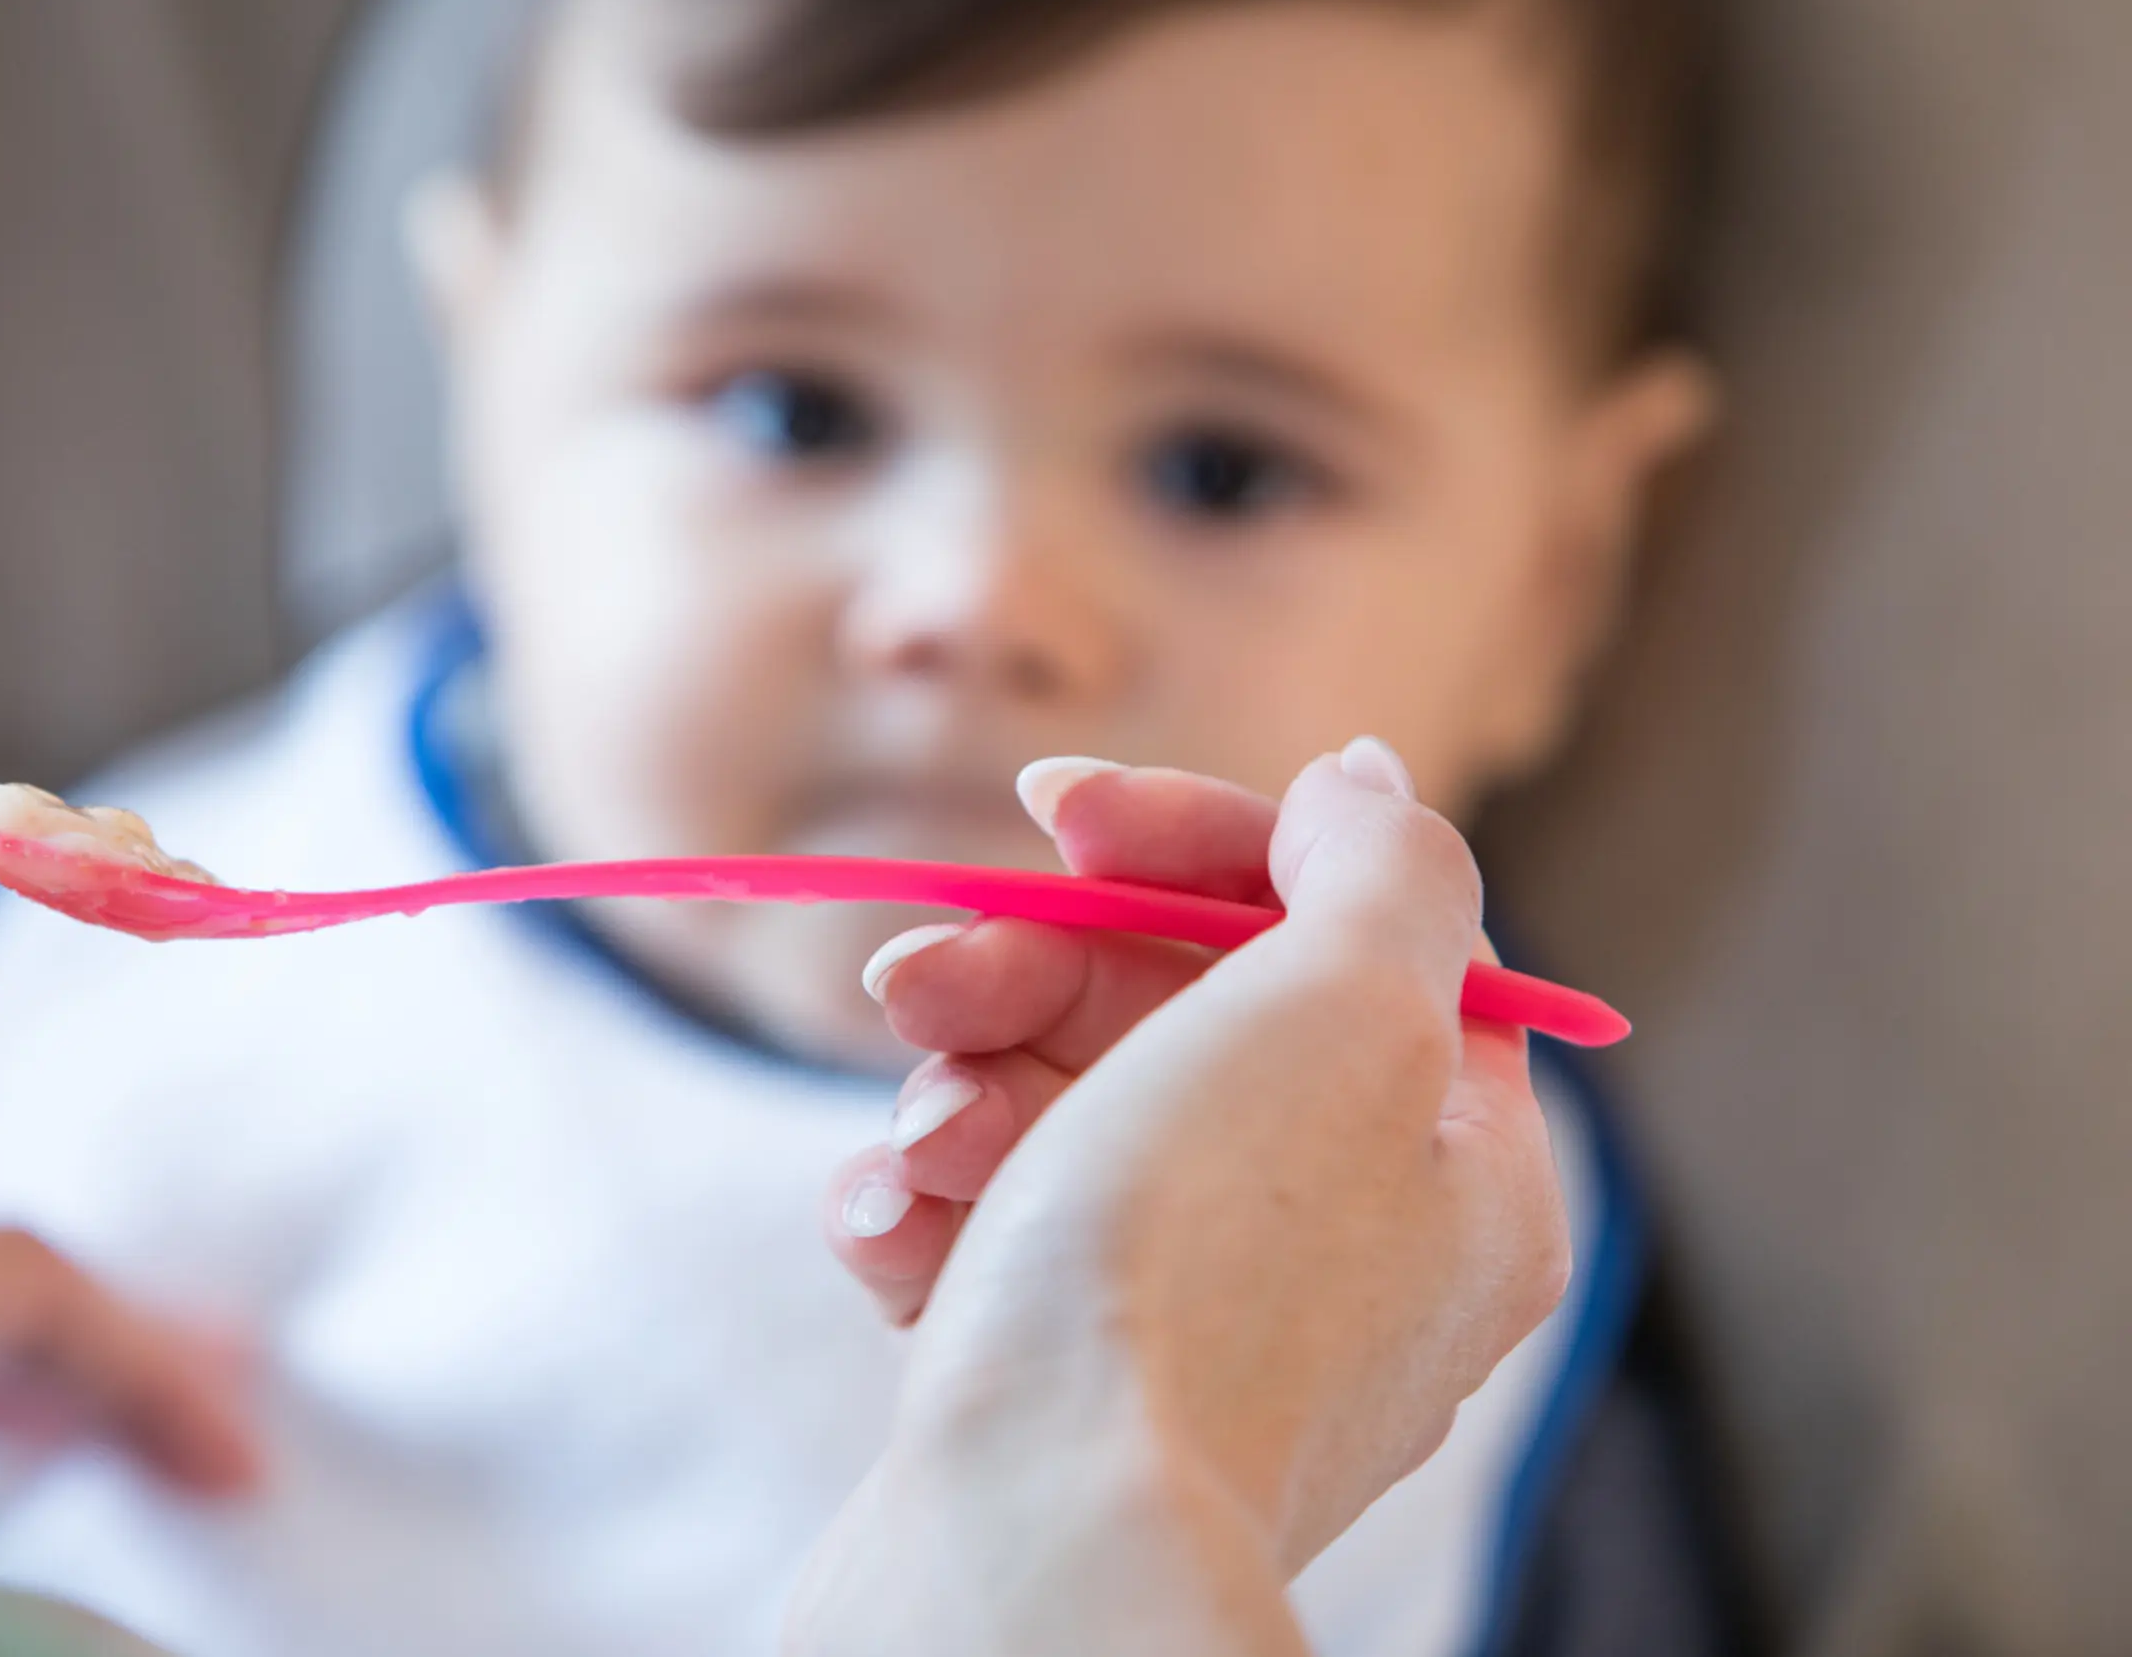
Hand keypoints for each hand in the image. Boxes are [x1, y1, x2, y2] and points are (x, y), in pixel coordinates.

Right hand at [790, 746, 1569, 1652]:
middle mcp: (1351, 1253)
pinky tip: (883, 1233)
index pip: (1344, 931)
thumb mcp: (1339, 1015)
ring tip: (912, 1149)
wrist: (1032, 1560)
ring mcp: (1204, 1330)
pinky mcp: (1070, 1392)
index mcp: (1460, 1167)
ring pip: (1067, 1124)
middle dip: (1031, 975)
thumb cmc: (1197, 1277)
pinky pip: (1001, 1243)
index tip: (1059, 811)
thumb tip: (1363, 783)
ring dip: (960, 1092)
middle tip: (912, 979)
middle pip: (1182, 1020)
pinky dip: (926, 1211)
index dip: (1198, 842)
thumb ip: (1383, 870)